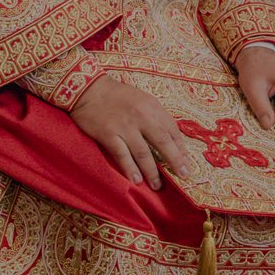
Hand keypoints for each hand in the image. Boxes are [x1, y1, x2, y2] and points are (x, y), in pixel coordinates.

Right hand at [70, 75, 194, 188]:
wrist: (88, 89)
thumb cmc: (117, 95)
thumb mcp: (142, 99)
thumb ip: (155, 116)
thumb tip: (170, 137)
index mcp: (152, 107)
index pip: (172, 129)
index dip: (181, 147)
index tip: (186, 162)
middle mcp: (141, 117)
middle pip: (162, 142)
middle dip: (175, 160)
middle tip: (183, 175)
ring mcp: (124, 126)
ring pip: (143, 153)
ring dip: (151, 171)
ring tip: (157, 185)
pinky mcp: (108, 134)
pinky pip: (122, 155)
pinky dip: (130, 169)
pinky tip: (136, 180)